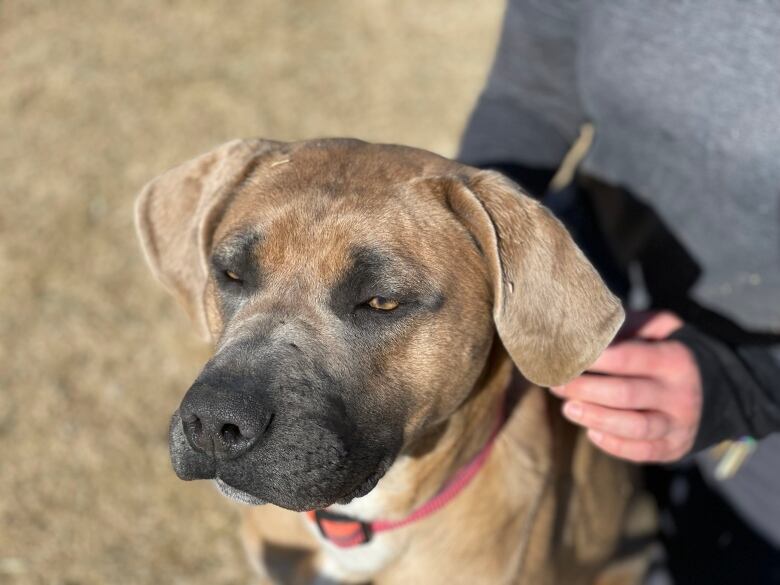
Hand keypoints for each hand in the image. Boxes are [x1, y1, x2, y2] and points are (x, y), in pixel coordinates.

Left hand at [551, 311, 702, 462]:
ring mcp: (679, 424)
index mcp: (674, 360)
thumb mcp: (658, 329)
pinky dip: (614, 445)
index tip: (565, 357)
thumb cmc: (667, 351)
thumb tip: (584, 327)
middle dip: (585, 390)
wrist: (713, 388)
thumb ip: (628, 326)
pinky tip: (591, 432)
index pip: (628, 359)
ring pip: (634, 427)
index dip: (594, 359)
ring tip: (567, 409)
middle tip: (556, 384)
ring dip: (596, 418)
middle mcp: (680, 394)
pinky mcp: (674, 447)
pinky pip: (642, 452)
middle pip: (626, 394)